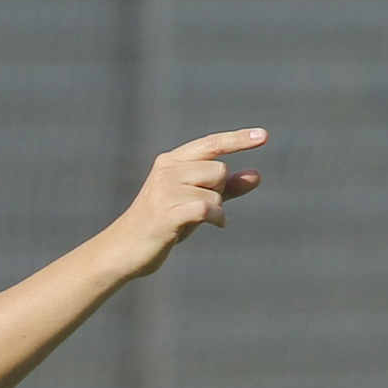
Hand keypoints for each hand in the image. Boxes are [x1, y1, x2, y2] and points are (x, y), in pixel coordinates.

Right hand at [104, 127, 267, 278]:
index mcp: (170, 162)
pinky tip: (216, 224)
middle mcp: (166, 172)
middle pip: (219, 170)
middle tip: (200, 208)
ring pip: (216, 193)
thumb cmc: (161, 225)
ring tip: (193, 221)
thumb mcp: (194, 202)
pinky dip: (217, 218)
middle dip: (220, 191)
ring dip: (215, 210)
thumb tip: (257, 175)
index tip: (264, 135)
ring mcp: (164, 192)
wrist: (122, 251)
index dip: (238, 139)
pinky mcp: (165, 215)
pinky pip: (208, 209)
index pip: (211, 144)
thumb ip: (226, 188)